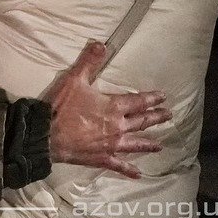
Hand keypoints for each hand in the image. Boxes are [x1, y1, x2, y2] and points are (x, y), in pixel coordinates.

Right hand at [46, 41, 170, 178]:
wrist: (48, 134)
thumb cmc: (62, 106)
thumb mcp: (74, 79)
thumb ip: (89, 62)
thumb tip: (101, 44)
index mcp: (113, 107)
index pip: (138, 101)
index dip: (151, 98)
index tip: (163, 97)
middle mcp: (118, 126)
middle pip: (141, 122)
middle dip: (156, 118)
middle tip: (169, 116)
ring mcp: (111, 144)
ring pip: (135, 144)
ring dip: (148, 144)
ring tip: (160, 145)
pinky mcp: (102, 158)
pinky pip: (119, 165)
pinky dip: (129, 170)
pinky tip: (138, 174)